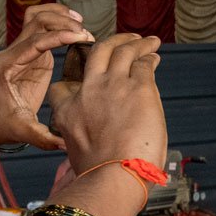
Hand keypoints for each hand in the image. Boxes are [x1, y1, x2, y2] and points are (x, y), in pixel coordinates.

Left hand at [0, 4, 93, 149]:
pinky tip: (75, 25)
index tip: (81, 37)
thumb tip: (64, 145)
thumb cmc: (4, 125)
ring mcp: (21, 51)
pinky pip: (42, 28)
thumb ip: (42, 137)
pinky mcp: (32, 53)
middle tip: (86, 33)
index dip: (58, 36)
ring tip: (81, 22)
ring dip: (57, 15)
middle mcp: (12, 53)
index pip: (34, 41)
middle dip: (61, 23)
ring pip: (36, 18)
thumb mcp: (22, 132)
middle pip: (35, 21)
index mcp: (7, 65)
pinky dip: (57, 21)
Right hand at [46, 33, 167, 171]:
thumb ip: (82, 139)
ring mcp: (114, 86)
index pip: (61, 89)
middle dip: (113, 42)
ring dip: (137, 43)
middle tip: (126, 39)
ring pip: (124, 51)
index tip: (88, 80)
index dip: (73, 82)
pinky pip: (145, 64)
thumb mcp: (77, 153)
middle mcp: (88, 91)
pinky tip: (155, 57)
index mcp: (68, 111)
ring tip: (149, 41)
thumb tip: (94, 146)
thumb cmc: (102, 174)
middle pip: (97, 54)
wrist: (114, 176)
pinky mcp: (140, 88)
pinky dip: (150, 57)